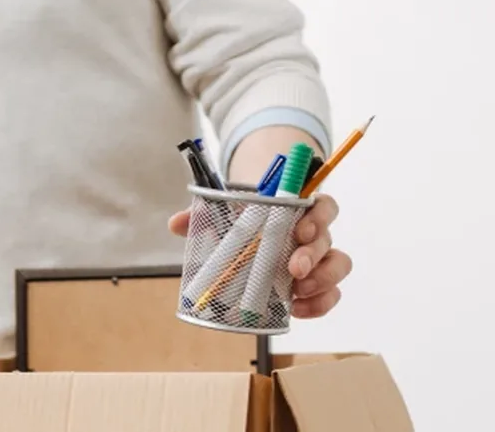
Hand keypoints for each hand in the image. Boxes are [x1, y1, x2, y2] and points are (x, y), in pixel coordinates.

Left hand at [168, 194, 351, 317]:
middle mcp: (314, 234)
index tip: (300, 231)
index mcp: (297, 211)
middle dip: (314, 256)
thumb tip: (177, 223)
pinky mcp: (314, 285)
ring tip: (297, 293)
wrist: (248, 238)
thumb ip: (201, 216)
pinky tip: (299, 310)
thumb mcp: (223, 215)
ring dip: (322, 280)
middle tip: (293, 269)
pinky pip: (329, 294)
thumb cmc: (243, 222)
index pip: (322, 206)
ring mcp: (318, 259)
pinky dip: (319, 304)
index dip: (318, 217)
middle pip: (329, 239)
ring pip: (338, 266)